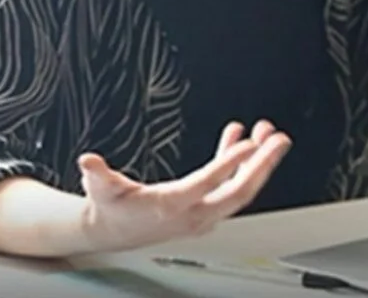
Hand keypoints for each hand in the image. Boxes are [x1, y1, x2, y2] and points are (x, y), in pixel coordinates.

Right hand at [77, 120, 291, 252]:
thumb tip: (89, 161)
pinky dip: (237, 163)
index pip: (208, 184)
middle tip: (278, 140)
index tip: (249, 144)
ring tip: (268, 135)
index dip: (229, 163)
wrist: (114, 232)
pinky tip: (239, 137)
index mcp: (172, 206)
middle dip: (262, 165)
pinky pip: (229, 185)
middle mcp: (193, 213)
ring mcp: (202, 213)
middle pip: (238, 191)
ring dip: (258, 163)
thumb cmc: (110, 207)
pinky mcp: (204, 207)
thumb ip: (98, 175)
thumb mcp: (100, 189)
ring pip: (239, 189)